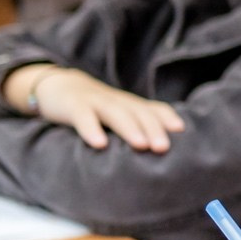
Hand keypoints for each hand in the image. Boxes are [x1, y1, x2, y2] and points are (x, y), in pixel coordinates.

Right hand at [1, 64, 185, 150]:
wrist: (59, 85)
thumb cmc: (96, 108)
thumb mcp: (119, 115)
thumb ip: (138, 128)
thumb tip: (162, 154)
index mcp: (131, 105)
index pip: (154, 109)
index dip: (167, 117)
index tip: (181, 131)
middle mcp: (118, 102)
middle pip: (139, 113)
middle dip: (153, 129)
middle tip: (164, 148)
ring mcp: (96, 102)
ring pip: (116, 113)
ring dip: (130, 129)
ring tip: (141, 145)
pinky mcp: (73, 106)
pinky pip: (83, 117)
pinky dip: (91, 129)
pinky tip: (99, 144)